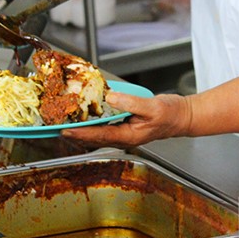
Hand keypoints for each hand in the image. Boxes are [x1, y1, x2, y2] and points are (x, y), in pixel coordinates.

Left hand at [61, 91, 192, 147]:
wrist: (182, 116)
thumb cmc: (171, 114)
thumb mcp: (153, 106)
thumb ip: (132, 103)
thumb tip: (111, 98)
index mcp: (129, 136)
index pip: (100, 136)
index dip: (81, 134)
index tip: (65, 131)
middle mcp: (124, 137)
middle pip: (93, 138)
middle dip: (75, 135)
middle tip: (56, 128)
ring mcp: (123, 133)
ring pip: (97, 134)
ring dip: (81, 130)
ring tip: (64, 123)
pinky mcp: (124, 126)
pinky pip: (103, 127)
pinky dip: (92, 123)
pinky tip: (85, 116)